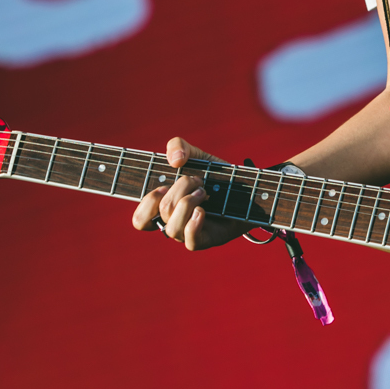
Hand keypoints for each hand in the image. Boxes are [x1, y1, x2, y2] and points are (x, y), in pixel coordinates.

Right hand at [129, 137, 252, 250]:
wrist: (249, 190)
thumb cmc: (217, 176)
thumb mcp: (196, 155)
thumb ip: (178, 146)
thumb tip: (174, 161)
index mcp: (166, 208)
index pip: (140, 220)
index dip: (148, 202)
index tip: (164, 185)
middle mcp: (175, 223)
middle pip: (161, 213)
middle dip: (179, 189)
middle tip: (198, 180)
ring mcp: (190, 234)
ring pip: (172, 228)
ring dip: (187, 203)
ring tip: (204, 192)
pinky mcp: (207, 240)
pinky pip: (190, 241)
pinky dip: (193, 223)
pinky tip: (203, 210)